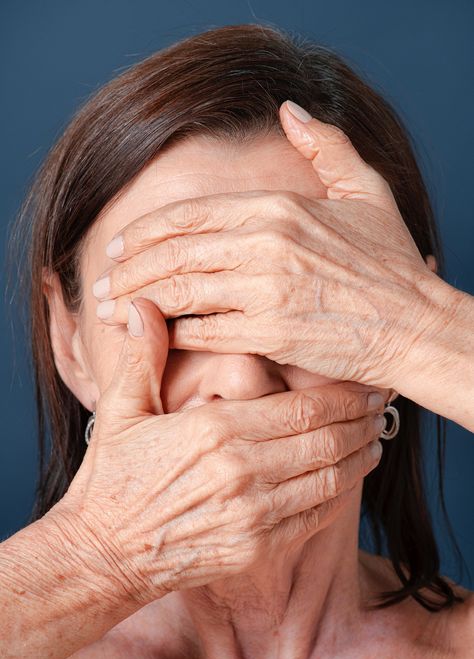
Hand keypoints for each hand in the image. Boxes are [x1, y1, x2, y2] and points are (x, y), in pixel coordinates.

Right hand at [62, 299, 386, 603]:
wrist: (104, 554)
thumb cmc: (113, 479)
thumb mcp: (120, 411)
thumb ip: (140, 356)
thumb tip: (143, 304)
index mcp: (215, 430)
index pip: (303, 407)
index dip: (344, 395)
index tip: (365, 382)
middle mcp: (242, 472)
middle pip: (327, 439)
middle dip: (362, 421)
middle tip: (380, 405)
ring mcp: (253, 515)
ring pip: (330, 478)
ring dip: (360, 456)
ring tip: (375, 437)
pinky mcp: (256, 547)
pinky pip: (316, 516)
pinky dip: (341, 494)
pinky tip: (350, 477)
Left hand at [92, 101, 439, 386]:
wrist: (417, 326)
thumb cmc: (395, 266)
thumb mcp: (367, 192)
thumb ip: (326, 146)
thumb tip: (290, 111)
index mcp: (280, 207)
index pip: (189, 213)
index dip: (145, 230)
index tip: (121, 245)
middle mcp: (267, 243)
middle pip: (173, 250)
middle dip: (128, 267)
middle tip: (102, 282)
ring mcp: (268, 289)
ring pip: (180, 289)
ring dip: (137, 300)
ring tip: (110, 310)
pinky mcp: (272, 333)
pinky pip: (206, 330)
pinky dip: (175, 333)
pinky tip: (156, 336)